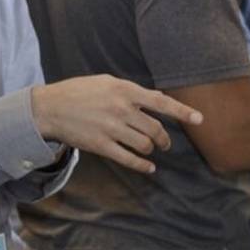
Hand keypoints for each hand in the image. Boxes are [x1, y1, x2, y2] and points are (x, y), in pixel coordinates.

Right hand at [31, 76, 204, 175]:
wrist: (49, 108)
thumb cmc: (78, 92)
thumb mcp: (106, 82)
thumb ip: (131, 91)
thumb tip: (156, 101)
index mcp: (124, 90)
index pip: (161, 102)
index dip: (183, 112)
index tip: (200, 119)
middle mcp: (121, 109)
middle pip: (155, 129)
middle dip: (163, 139)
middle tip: (164, 142)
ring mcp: (111, 129)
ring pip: (144, 145)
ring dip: (151, 150)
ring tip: (149, 149)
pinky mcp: (100, 146)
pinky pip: (128, 159)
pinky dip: (142, 165)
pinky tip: (149, 168)